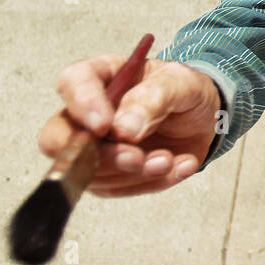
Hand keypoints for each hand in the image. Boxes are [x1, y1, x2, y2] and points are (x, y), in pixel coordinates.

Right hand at [38, 54, 221, 196]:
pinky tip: (178, 166)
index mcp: (101, 75)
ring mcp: (94, 147)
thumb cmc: (184, 91)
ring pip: (91, 172)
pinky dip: (151, 182)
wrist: (205, 119)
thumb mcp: (179, 83)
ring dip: (133, 173)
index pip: (72, 82)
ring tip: (169, 160)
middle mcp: (86, 113)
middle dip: (98, 156)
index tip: (104, 125)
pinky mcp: (110, 175)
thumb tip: (122, 129)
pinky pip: (119, 188)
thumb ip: (153, 99)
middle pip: (59, 138)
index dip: (82, 104)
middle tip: (136, 158)